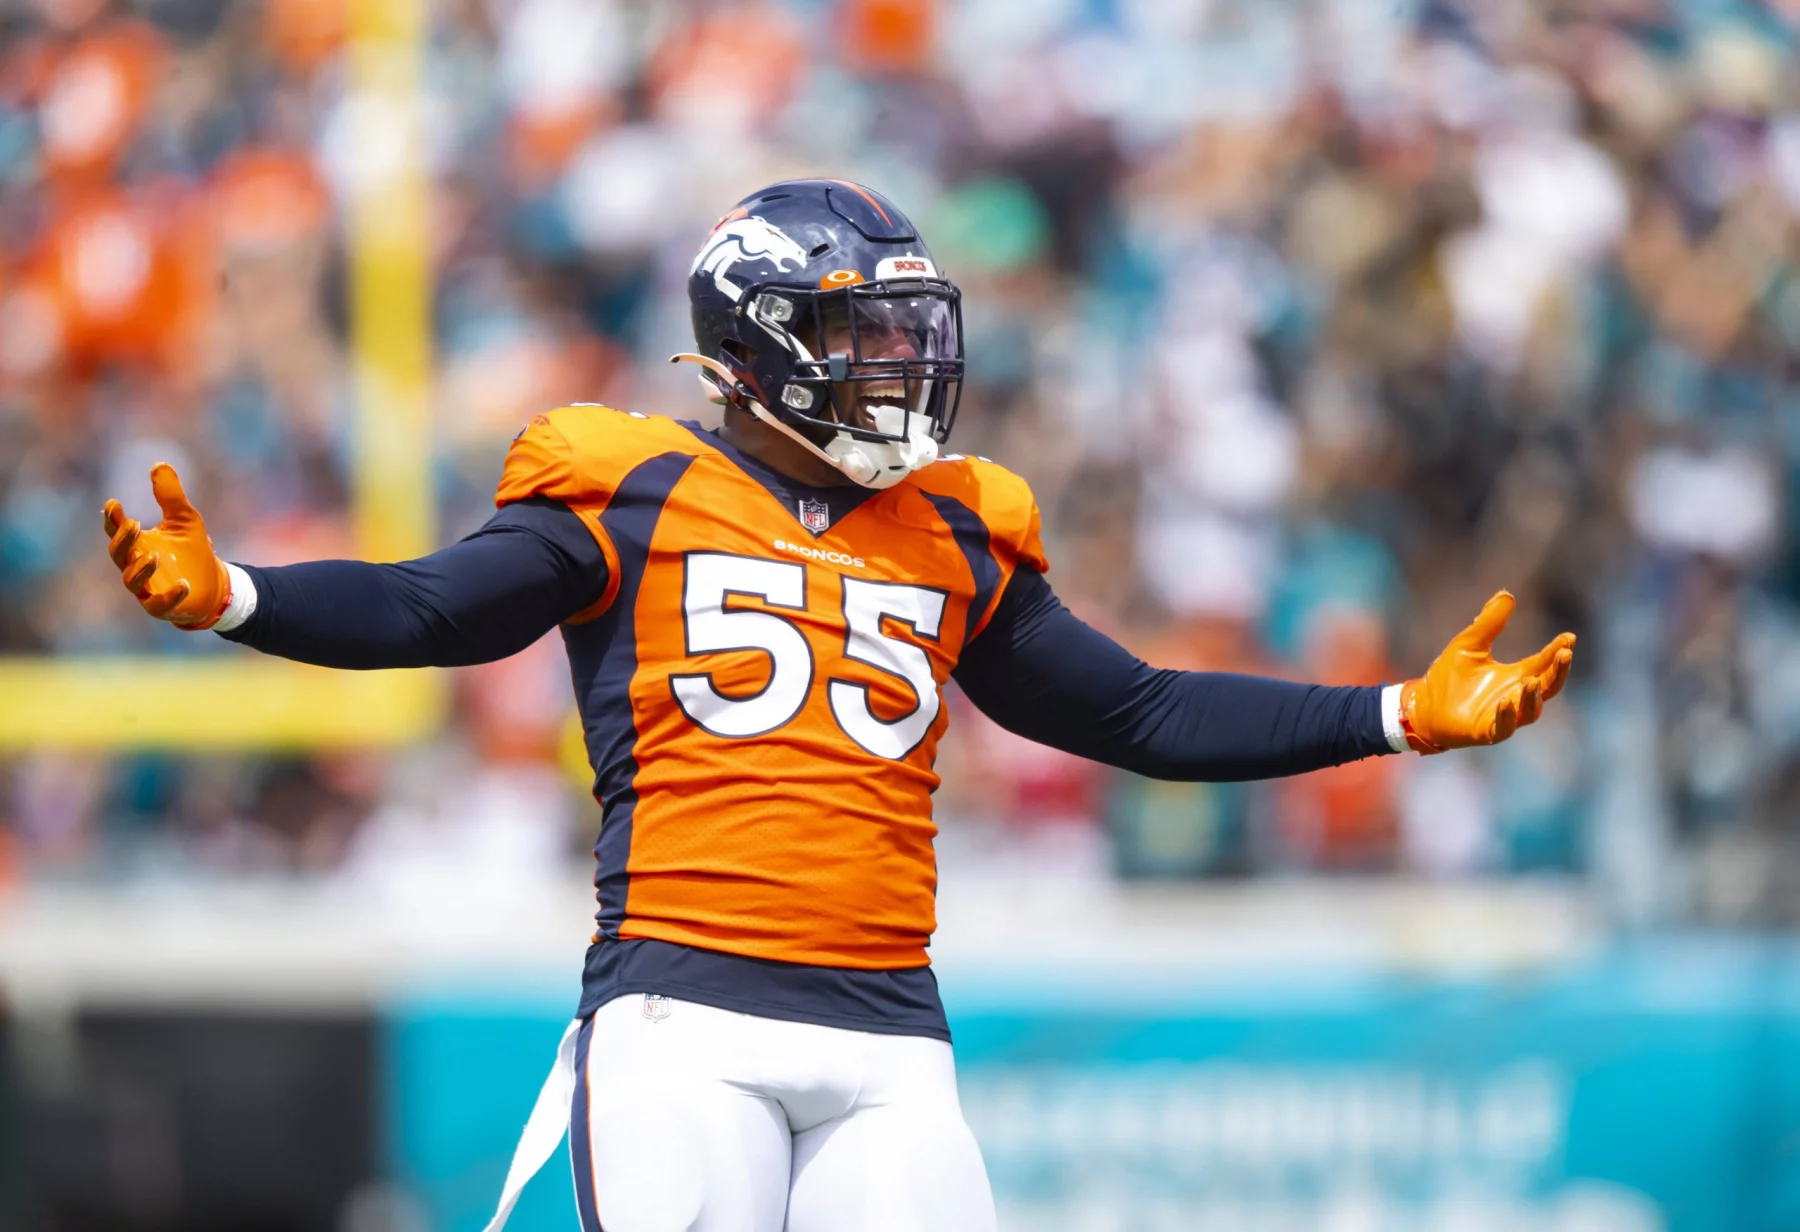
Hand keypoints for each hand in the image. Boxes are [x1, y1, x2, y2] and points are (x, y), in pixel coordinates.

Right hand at [103, 463, 231, 629]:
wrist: (214, 583)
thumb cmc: (192, 550)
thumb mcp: (185, 519)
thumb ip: (170, 495)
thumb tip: (159, 464)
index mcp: (138, 543)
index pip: (117, 530)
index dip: (113, 518)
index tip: (114, 504)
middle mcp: (136, 565)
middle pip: (118, 554)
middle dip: (122, 540)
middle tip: (133, 524)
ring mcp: (146, 588)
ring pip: (132, 580)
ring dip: (140, 568)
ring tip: (153, 555)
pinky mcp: (162, 607)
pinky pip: (158, 605)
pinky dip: (169, 596)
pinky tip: (183, 585)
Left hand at [1400, 591, 1574, 752]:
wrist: (1421, 703)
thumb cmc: (1448, 676)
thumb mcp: (1469, 644)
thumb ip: (1489, 622)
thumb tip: (1506, 594)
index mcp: (1514, 675)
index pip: (1544, 663)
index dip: (1558, 651)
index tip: (1569, 637)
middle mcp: (1514, 696)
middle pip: (1548, 687)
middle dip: (1558, 671)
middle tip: (1565, 653)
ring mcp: (1502, 716)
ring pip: (1530, 711)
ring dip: (1533, 697)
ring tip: (1532, 680)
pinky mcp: (1485, 731)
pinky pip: (1503, 728)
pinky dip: (1507, 717)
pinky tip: (1505, 702)